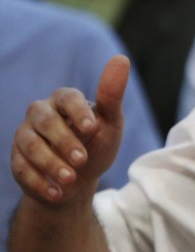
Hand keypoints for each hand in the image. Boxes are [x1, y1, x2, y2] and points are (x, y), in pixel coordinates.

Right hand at [10, 55, 128, 206]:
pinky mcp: (16, 159)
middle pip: (44, 121)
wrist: (79, 180)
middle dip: (63, 141)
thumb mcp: (110, 123)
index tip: (93, 129)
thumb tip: (121, 59)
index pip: (67, 98)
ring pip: (30, 145)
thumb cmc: (97, 144)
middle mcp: (41, 114)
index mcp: (64, 100)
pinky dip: (39, 182)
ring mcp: (25, 136)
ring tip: (71, 179)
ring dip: (51, 164)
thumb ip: (111, 95)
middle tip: (82, 160)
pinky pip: (21, 168)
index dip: (78, 112)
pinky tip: (57, 193)